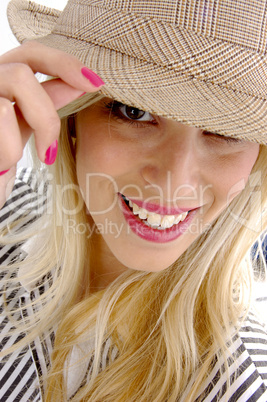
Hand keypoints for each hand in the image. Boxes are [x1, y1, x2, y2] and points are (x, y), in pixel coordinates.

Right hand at [0, 40, 103, 168]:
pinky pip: (2, 117)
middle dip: (45, 114)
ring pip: (12, 91)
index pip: (30, 53)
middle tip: (49, 150)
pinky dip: (8, 149)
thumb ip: (45, 102)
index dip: (64, 62)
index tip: (94, 83)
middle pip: (21, 70)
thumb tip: (80, 82)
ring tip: (12, 160)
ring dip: (23, 133)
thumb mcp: (23, 130)